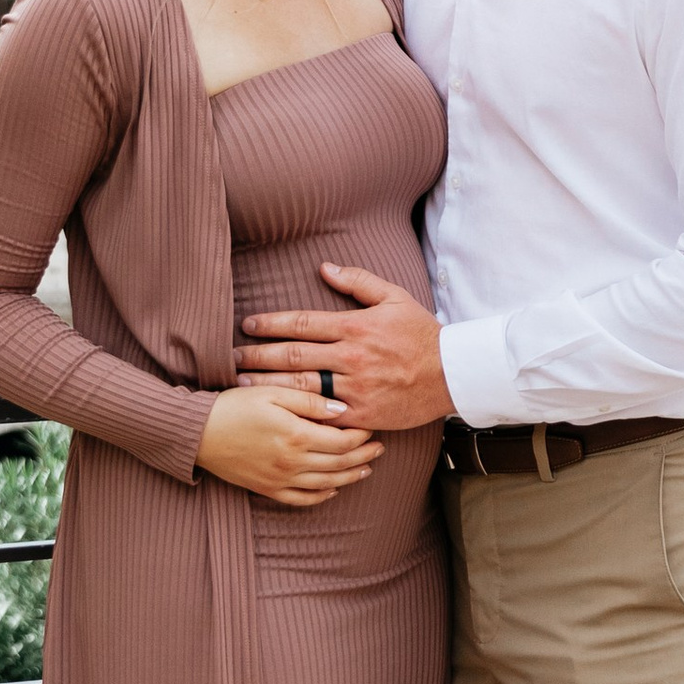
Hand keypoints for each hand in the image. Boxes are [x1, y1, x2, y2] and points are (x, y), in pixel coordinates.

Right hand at [196, 384, 383, 509]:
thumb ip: (309, 401)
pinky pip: (302, 499)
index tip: (371, 426)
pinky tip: (333, 488)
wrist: (198, 432)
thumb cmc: (235, 405)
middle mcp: (292, 462)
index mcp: (296, 435)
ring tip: (366, 468)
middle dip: (364, 455)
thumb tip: (343, 409)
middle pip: (340, 463)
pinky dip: (322, 496)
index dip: (362, 434)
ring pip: (327, 483)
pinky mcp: (267, 489)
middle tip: (380, 447)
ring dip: (350, 476)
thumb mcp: (272, 393)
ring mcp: (280, 479)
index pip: (343, 440)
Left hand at [235, 262, 450, 434]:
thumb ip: (358, 281)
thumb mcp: (395, 297)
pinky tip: (276, 412)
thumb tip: (323, 268)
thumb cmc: (422, 334)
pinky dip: (297, 413)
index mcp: (355, 326)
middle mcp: (351, 357)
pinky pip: (322, 416)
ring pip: (300, 386)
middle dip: (258, 354)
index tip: (248, 325)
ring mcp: (354, 388)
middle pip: (292, 355)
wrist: (453, 374)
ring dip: (267, 383)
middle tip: (231, 355)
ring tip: (242, 382)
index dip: (270, 324)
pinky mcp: (361, 415)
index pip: (302, 322)